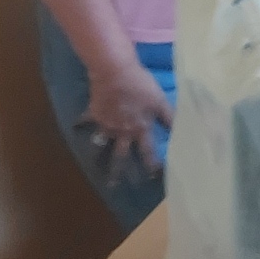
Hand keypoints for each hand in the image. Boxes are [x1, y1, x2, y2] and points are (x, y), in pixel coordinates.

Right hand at [82, 59, 173, 181]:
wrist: (114, 72)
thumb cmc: (141, 86)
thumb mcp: (160, 101)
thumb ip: (170, 118)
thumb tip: (184, 131)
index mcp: (139, 129)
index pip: (147, 152)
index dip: (151, 165)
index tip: (152, 177)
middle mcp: (121, 131)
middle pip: (120, 155)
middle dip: (117, 172)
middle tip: (113, 186)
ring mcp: (105, 123)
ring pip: (100, 143)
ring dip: (96, 155)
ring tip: (92, 166)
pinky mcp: (93, 113)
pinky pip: (85, 121)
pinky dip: (80, 125)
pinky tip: (75, 128)